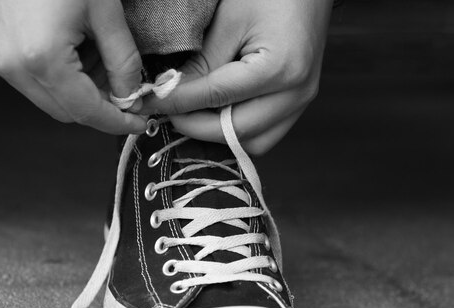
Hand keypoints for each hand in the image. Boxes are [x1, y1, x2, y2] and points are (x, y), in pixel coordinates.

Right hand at [0, 0, 146, 134]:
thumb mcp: (105, 13)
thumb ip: (123, 62)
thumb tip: (131, 97)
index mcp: (42, 59)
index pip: (86, 112)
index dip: (117, 121)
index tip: (139, 121)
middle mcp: (14, 67)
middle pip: (68, 113)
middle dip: (102, 107)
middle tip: (128, 89)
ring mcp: (1, 60)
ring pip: (53, 101)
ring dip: (84, 94)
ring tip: (104, 62)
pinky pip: (38, 83)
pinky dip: (66, 80)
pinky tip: (82, 54)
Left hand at [140, 0, 332, 153]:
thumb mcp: (230, 20)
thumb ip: (202, 63)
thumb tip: (172, 94)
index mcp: (279, 69)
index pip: (217, 97)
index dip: (179, 103)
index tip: (151, 103)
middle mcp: (296, 94)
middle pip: (237, 132)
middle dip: (197, 127)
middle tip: (170, 112)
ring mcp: (302, 102)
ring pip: (254, 142)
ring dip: (219, 134)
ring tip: (194, 113)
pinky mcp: (300, 103)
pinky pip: (266, 133)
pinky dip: (238, 130)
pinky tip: (218, 112)